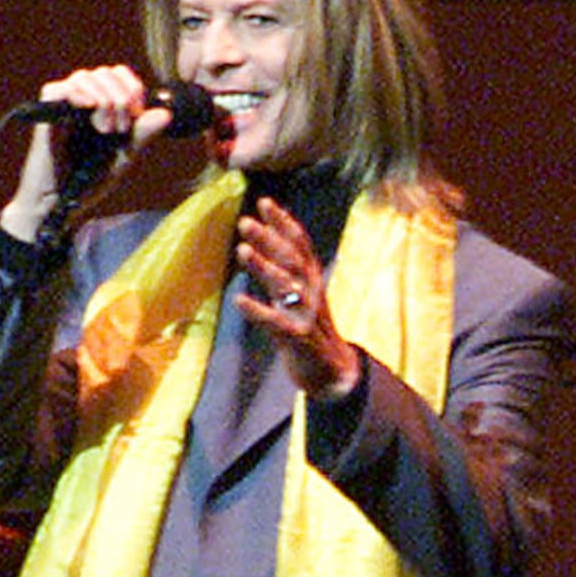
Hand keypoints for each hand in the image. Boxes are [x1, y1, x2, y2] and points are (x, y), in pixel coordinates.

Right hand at [4, 63, 169, 238]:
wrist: (62, 202)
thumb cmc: (90, 181)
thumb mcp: (124, 156)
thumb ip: (142, 134)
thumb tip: (166, 113)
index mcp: (103, 106)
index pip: (119, 75)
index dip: (132, 88)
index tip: (136, 116)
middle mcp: (83, 101)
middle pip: (105, 73)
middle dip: (120, 97)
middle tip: (120, 129)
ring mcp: (64, 106)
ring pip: (84, 77)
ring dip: (102, 100)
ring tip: (103, 130)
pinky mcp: (45, 114)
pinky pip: (58, 88)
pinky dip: (76, 94)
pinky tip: (86, 110)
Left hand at [232, 198, 363, 399]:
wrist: (336, 374)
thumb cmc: (311, 332)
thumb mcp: (300, 296)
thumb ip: (283, 272)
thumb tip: (260, 243)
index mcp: (312, 281)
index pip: (301, 245)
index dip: (284, 222)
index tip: (265, 202)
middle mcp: (312, 293)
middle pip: (293, 260)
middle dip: (270, 239)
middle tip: (245, 222)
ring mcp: (307, 316)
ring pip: (287, 286)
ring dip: (264, 267)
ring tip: (242, 250)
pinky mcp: (299, 339)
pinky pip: (276, 323)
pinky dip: (257, 311)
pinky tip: (239, 300)